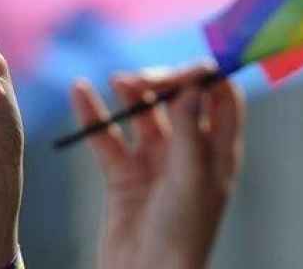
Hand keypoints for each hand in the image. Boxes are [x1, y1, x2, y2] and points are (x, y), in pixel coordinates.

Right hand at [72, 64, 243, 268]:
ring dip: (131, 93)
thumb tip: (193, 85)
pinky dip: (93, 115)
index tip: (185, 68)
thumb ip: (189, 130)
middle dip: (162, 83)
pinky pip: (107, 138)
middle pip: (179, 101)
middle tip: (142, 80)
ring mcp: (154, 163)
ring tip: (117, 81)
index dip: (207, 78)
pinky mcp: (123, 175)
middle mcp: (188, 153)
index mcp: (217, 153)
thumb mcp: (191, 178)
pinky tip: (80, 92)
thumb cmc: (182, 234)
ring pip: (142, 115)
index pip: (222, 99)